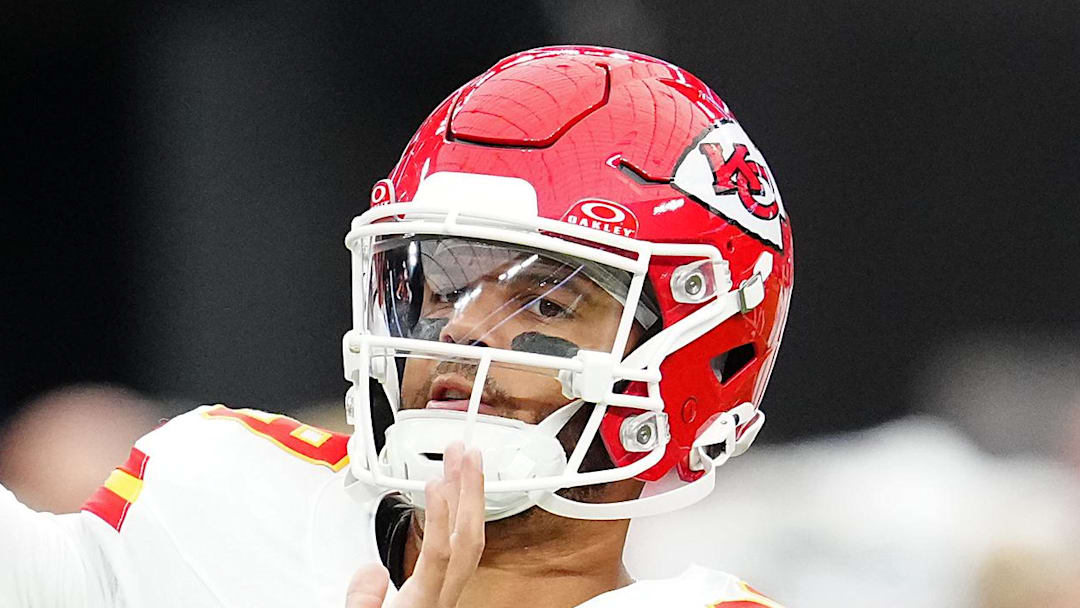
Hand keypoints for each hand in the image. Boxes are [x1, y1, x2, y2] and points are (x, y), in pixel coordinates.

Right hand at [346, 443, 484, 607]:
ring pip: (471, 540)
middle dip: (470, 492)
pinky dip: (461, 515)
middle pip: (468, 540)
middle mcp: (443, 596)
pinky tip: (455, 498)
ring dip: (470, 498)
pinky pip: (463, 546)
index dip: (441, 517)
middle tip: (466, 455)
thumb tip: (371, 569)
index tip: (436, 483)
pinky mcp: (446, 588)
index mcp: (423, 604)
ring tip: (465, 464)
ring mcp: (449, 591)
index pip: (441, 555)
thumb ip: (362, 601)